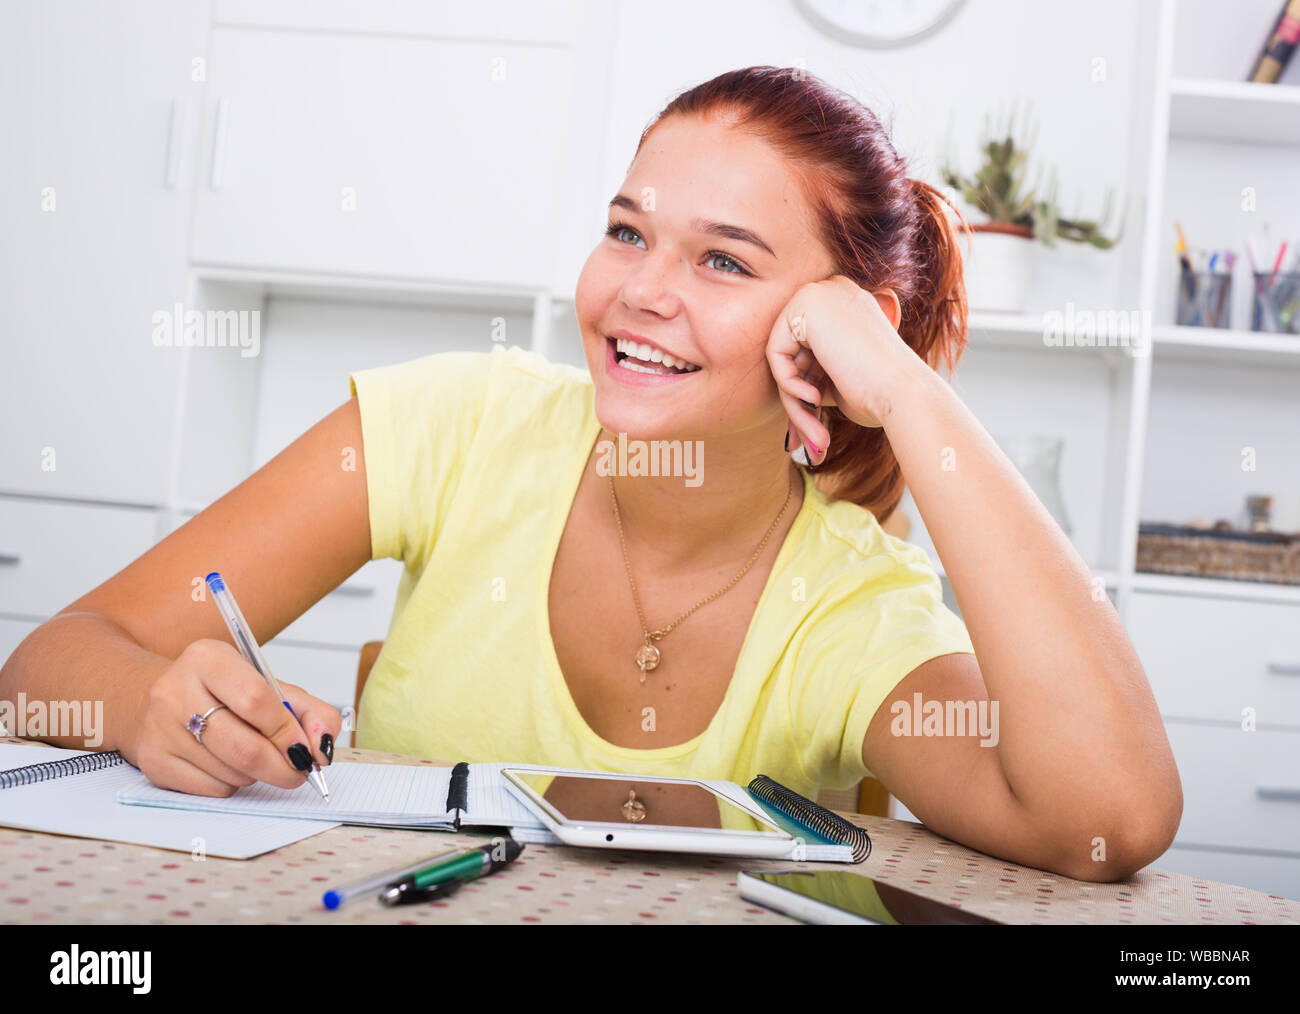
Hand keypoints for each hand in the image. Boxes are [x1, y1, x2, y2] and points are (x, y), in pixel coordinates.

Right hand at [132, 638, 341, 796]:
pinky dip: (233, 783)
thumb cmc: (227, 693)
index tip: (307, 748)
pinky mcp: (153, 762)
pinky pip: (212, 789)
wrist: (168, 699)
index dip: (287, 731)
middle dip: (282, 766)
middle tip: (299, 770)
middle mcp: (175, 690)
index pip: (256, 700)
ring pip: (231, 772)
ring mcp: (159, 729)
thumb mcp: (270, 687)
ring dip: (257, 773)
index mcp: (208, 658)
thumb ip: (309, 711)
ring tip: (254, 753)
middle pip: (243, 747)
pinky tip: (227, 762)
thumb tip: (322, 746)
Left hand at [766, 275, 915, 461]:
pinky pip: (776, 352)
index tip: (813, 425)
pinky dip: (788, 383)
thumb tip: (787, 386)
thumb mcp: (840, 378)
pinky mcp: (807, 302)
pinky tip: (813, 398)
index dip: (808, 388)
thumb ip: (812, 371)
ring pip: (785, 356)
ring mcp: (823, 292)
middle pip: (794, 352)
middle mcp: (836, 290)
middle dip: (796, 399)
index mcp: (848, 306)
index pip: (809, 350)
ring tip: (814, 434)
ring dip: (794, 401)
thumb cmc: (880, 395)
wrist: (903, 393)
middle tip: (808, 439)